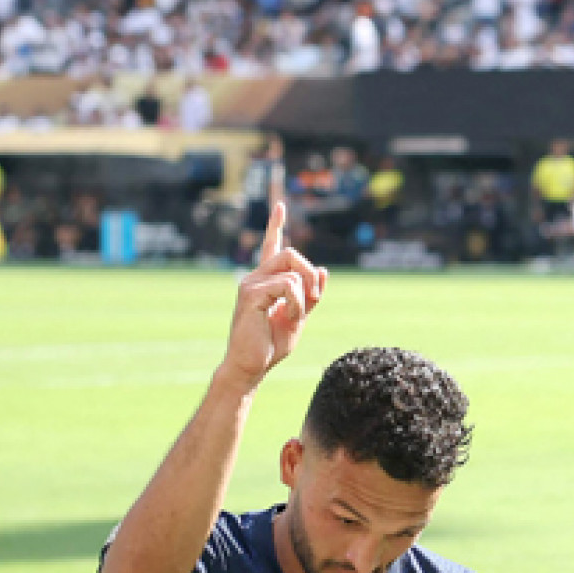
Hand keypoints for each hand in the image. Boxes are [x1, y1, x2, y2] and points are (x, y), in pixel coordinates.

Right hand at [225, 200, 325, 386]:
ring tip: (296, 315)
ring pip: (292, 269)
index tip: (280, 206)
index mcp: (266, 281)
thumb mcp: (298, 317)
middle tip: (313, 299)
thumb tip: (322, 270)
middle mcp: (255, 277)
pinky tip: (289, 316)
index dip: (275, 225)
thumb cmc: (271, 345)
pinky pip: (288, 285)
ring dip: (305, 294)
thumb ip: (311, 295)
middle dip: (310, 274)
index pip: (271, 247)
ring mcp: (251, 283)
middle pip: (291, 253)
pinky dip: (297, 302)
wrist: (252, 366)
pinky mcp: (251, 293)